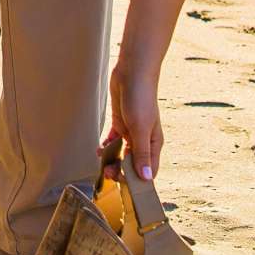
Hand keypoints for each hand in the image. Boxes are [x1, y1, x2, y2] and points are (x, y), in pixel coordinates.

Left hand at [102, 56, 162, 182]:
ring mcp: (131, 132)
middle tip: (108, 172)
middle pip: (133, 164)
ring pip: (122, 154)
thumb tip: (146, 178)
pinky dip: (107, 146)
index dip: (137, 180)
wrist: (133, 72)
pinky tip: (101, 149)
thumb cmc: (141, 98)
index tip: (122, 182)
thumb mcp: (141, 128)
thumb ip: (141, 153)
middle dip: (121, 171)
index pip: (148, 171)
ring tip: (102, 161)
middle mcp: (143, 140)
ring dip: (112, 160)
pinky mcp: (121, 123)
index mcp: (153, 144)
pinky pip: (114, 141)